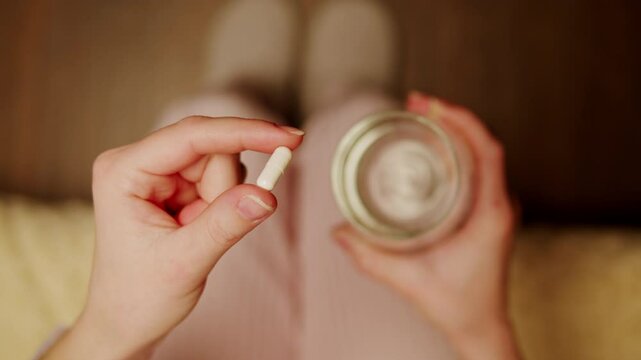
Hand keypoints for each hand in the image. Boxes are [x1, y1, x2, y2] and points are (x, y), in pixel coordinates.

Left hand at [43, 117, 303, 359]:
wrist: (127, 321)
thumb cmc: (139, 296)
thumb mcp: (184, 263)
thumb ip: (225, 225)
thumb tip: (267, 194)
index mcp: (124, 171)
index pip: (192, 136)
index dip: (244, 132)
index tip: (288, 138)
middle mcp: (140, 162)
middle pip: (212, 149)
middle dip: (226, 190)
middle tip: (209, 231)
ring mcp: (160, 172)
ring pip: (222, 163)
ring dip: (225, 201)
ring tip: (195, 235)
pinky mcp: (178, 185)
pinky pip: (222, 178)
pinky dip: (225, 204)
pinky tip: (200, 228)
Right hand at [333, 92, 518, 359]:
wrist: (480, 326)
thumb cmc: (458, 306)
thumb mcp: (409, 280)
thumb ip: (370, 258)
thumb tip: (339, 232)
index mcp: (490, 214)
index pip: (486, 151)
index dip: (461, 120)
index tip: (432, 105)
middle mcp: (499, 206)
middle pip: (483, 145)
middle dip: (451, 118)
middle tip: (417, 102)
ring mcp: (495, 208)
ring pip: (482, 155)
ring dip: (455, 132)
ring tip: (423, 117)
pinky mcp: (487, 213)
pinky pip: (478, 170)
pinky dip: (457, 151)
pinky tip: (434, 149)